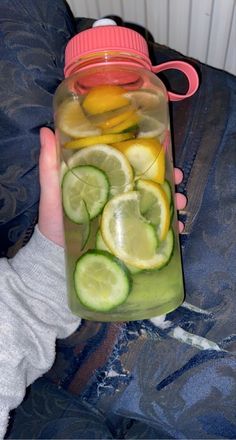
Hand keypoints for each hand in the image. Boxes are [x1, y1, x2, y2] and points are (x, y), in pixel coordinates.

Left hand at [38, 127, 186, 244]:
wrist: (55, 252)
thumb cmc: (54, 217)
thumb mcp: (52, 188)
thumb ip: (49, 163)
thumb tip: (45, 130)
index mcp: (105, 177)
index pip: (130, 159)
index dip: (149, 151)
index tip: (166, 144)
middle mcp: (119, 192)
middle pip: (149, 179)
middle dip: (169, 175)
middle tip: (179, 176)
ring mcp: (125, 213)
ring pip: (156, 202)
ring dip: (173, 200)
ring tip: (181, 202)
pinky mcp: (129, 234)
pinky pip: (153, 228)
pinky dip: (168, 228)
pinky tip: (177, 229)